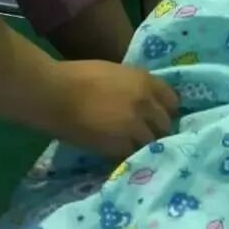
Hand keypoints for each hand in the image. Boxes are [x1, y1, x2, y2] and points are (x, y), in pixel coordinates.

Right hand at [48, 61, 179, 159]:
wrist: (55, 93)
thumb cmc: (77, 76)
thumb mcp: (114, 72)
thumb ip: (133, 86)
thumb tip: (141, 99)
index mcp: (145, 80)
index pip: (172, 100)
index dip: (165, 109)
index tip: (158, 116)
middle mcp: (146, 103)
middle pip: (165, 124)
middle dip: (157, 130)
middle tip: (145, 134)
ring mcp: (135, 126)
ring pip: (152, 143)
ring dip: (144, 145)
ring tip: (132, 147)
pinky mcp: (120, 145)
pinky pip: (133, 154)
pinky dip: (128, 155)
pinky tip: (119, 154)